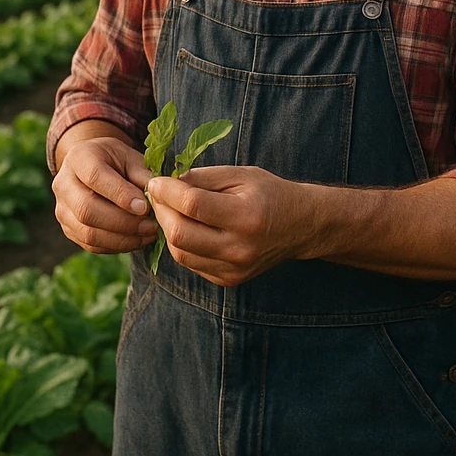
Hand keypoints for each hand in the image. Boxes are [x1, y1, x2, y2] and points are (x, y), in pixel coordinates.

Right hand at [52, 137, 158, 253]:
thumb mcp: (130, 157)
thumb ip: (142, 175)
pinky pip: (90, 245)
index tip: (145, 207)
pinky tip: (137, 239)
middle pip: (87, 210)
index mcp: (79, 158)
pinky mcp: (68, 229)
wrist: (91, 166)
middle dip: (123, 222)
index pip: (95, 177)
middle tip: (151, 226)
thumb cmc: (115, 160)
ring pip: (88, 233)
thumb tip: (157, 199)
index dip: (120, 194)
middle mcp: (64, 184)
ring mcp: (62, 209)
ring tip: (148, 234)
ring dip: (122, 239)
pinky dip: (116, 246)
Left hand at [146, 166, 313, 285]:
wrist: (300, 226)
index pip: (193, 205)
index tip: (155, 180)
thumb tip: (165, 184)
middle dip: (161, 211)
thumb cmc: (269, 193)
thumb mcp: (240, 174)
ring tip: (171, 209)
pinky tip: (188, 226)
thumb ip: (201, 178)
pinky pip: (190, 262)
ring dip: (168, 228)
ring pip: (180, 252)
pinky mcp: (227, 280)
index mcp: (246, 216)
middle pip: (180, 234)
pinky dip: (182, 243)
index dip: (167, 191)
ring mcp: (233, 269)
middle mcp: (239, 248)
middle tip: (159, 194)